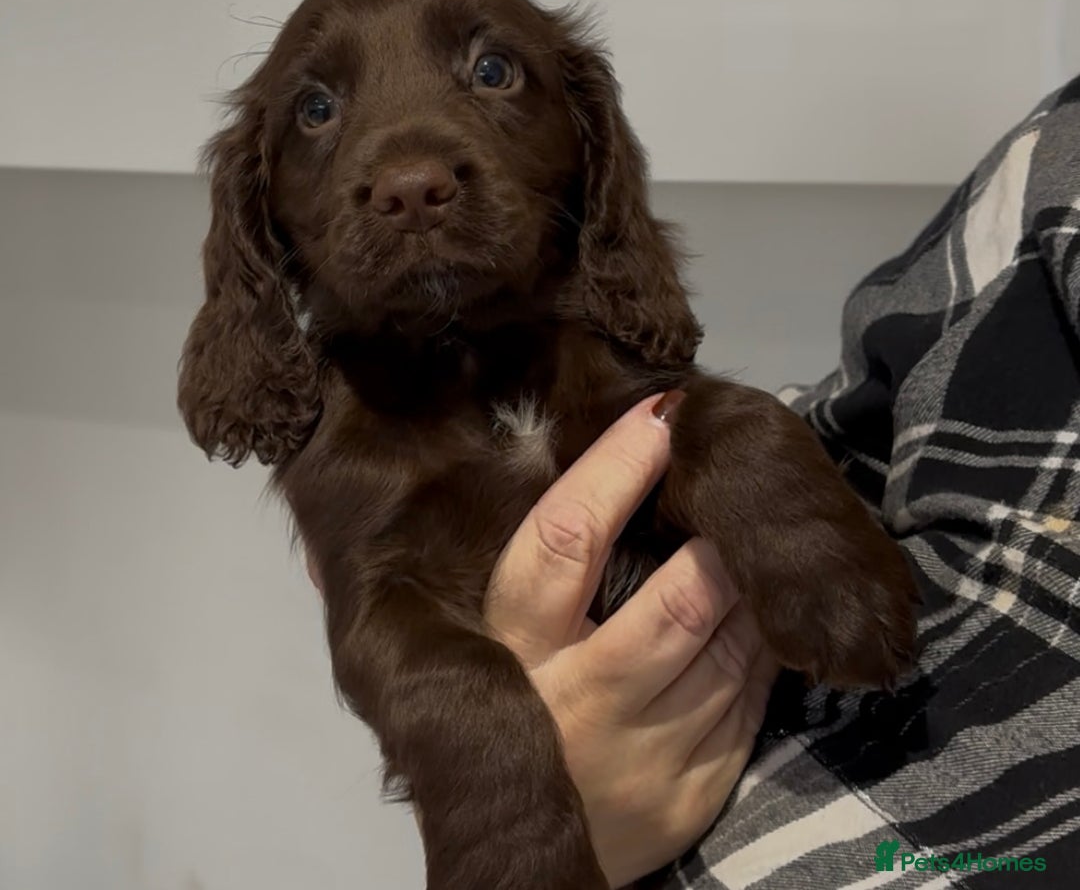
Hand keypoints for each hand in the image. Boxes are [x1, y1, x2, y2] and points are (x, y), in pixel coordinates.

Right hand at [485, 394, 777, 887]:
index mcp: (517, 649)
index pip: (568, 539)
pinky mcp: (696, 790)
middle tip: (735, 494)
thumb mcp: (489, 646)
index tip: (663, 413)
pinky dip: (764, 645)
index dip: (618, 467)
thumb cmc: (507, 712)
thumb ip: (523, 577)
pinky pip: (753, 697)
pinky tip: (762, 618)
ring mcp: (647, 752)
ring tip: (760, 548)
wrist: (525, 856)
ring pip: (733, 645)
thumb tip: (541, 483)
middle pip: (681, 600)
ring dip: (754, 588)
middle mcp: (581, 700)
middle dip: (721, 541)